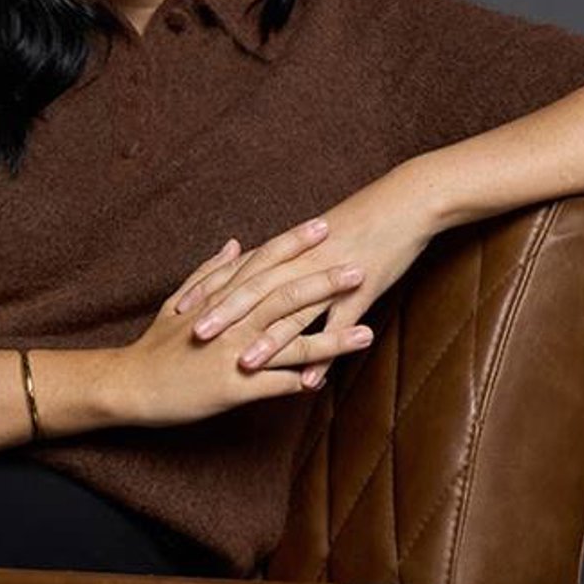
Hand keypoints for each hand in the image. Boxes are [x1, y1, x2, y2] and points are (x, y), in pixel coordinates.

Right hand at [113, 216, 379, 427]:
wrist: (128, 384)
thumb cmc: (155, 345)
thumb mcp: (179, 300)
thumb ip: (210, 270)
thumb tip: (236, 244)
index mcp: (220, 298)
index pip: (264, 263)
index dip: (294, 244)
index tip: (324, 226)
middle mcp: (230, 322)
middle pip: (284, 296)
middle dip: (324, 283)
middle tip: (360, 268)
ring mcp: (232, 354)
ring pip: (289, 342)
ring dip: (331, 338)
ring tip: (368, 333)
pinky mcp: (231, 388)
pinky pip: (273, 385)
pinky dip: (300, 383)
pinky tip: (328, 382)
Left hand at [174, 168, 440, 389]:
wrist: (405, 203)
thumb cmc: (361, 222)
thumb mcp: (318, 241)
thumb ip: (287, 260)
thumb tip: (262, 273)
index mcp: (289, 252)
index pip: (239, 273)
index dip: (209, 290)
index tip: (178, 309)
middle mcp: (303, 264)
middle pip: (257, 292)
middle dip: (225, 315)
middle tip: (195, 337)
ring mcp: (332, 278)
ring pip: (295, 311)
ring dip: (269, 340)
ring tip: (244, 365)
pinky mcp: (361, 292)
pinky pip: (339, 327)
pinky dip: (325, 353)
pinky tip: (310, 380)